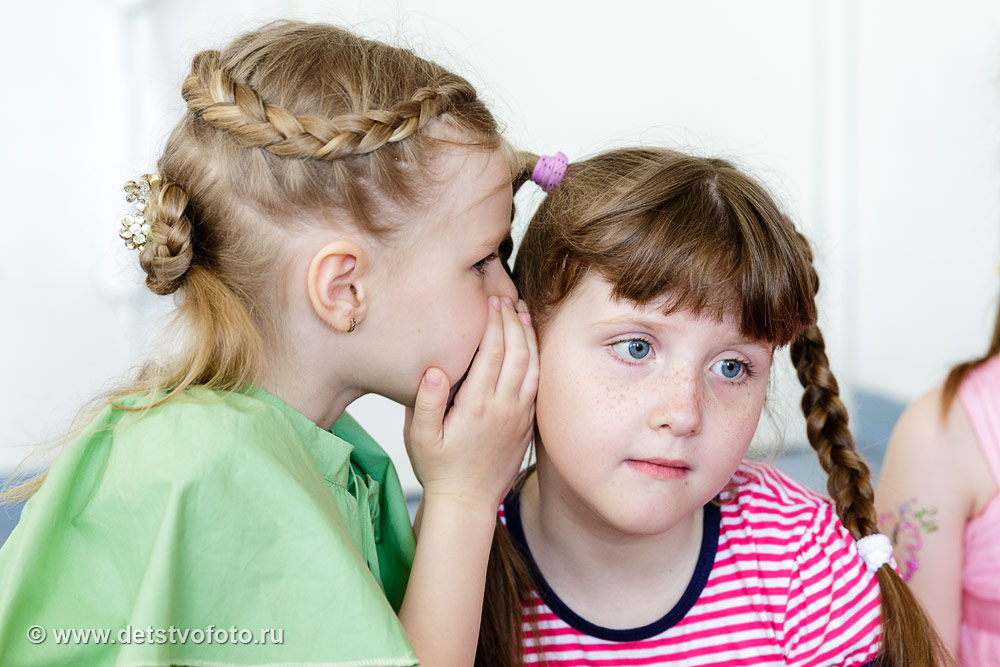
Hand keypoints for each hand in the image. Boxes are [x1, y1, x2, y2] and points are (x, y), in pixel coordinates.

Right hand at [404, 296, 537, 509]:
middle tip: (508, 298)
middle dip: (513, 322)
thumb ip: (427, 402)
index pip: (492, 353)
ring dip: (529, 337)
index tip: (493, 301)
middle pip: (517, 354)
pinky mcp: (527, 425)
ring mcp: (519, 416)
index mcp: (478, 405)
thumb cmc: (439, 469)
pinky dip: (537, 360)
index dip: (494, 324)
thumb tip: (434, 370)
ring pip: (533, 368)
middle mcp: (504, 407)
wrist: (467, 503)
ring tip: (524, 313)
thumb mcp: (420, 438)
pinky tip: (532, 348)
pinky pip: (537, 385)